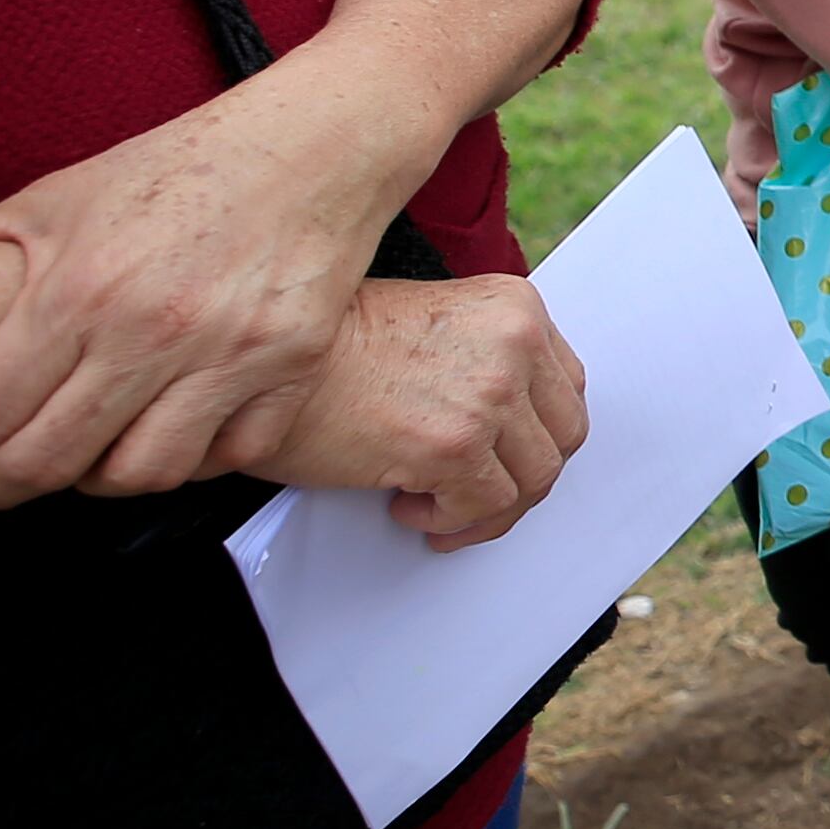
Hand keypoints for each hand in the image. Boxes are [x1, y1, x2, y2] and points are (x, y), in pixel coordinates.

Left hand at [0, 55, 428, 506]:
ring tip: (79, 457)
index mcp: (81, 287)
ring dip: (95, 479)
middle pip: (44, 463)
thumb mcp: (63, 193)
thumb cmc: (185, 165)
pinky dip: (191, 459)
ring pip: (138, 476)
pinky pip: (228, 457)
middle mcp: (152, 331)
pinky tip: (168, 431)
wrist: (316, 145)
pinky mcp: (291, 369)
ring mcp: (229, 356)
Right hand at [247, 277, 588, 548]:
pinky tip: (409, 506)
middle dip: (521, 477)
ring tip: (438, 506)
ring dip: (486, 508)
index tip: (506, 455)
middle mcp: (514, 343)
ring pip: (532, 480)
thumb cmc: (327, 347)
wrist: (264, 364)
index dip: (536, 433)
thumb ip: (484, 357)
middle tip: (475, 495)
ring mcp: (489, 394)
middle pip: (561, 436)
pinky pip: (485, 507)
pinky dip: (452, 520)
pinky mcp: (454, 446)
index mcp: (514, 307)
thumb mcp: (432, 323)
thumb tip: (512, 425)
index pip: (565, 387)